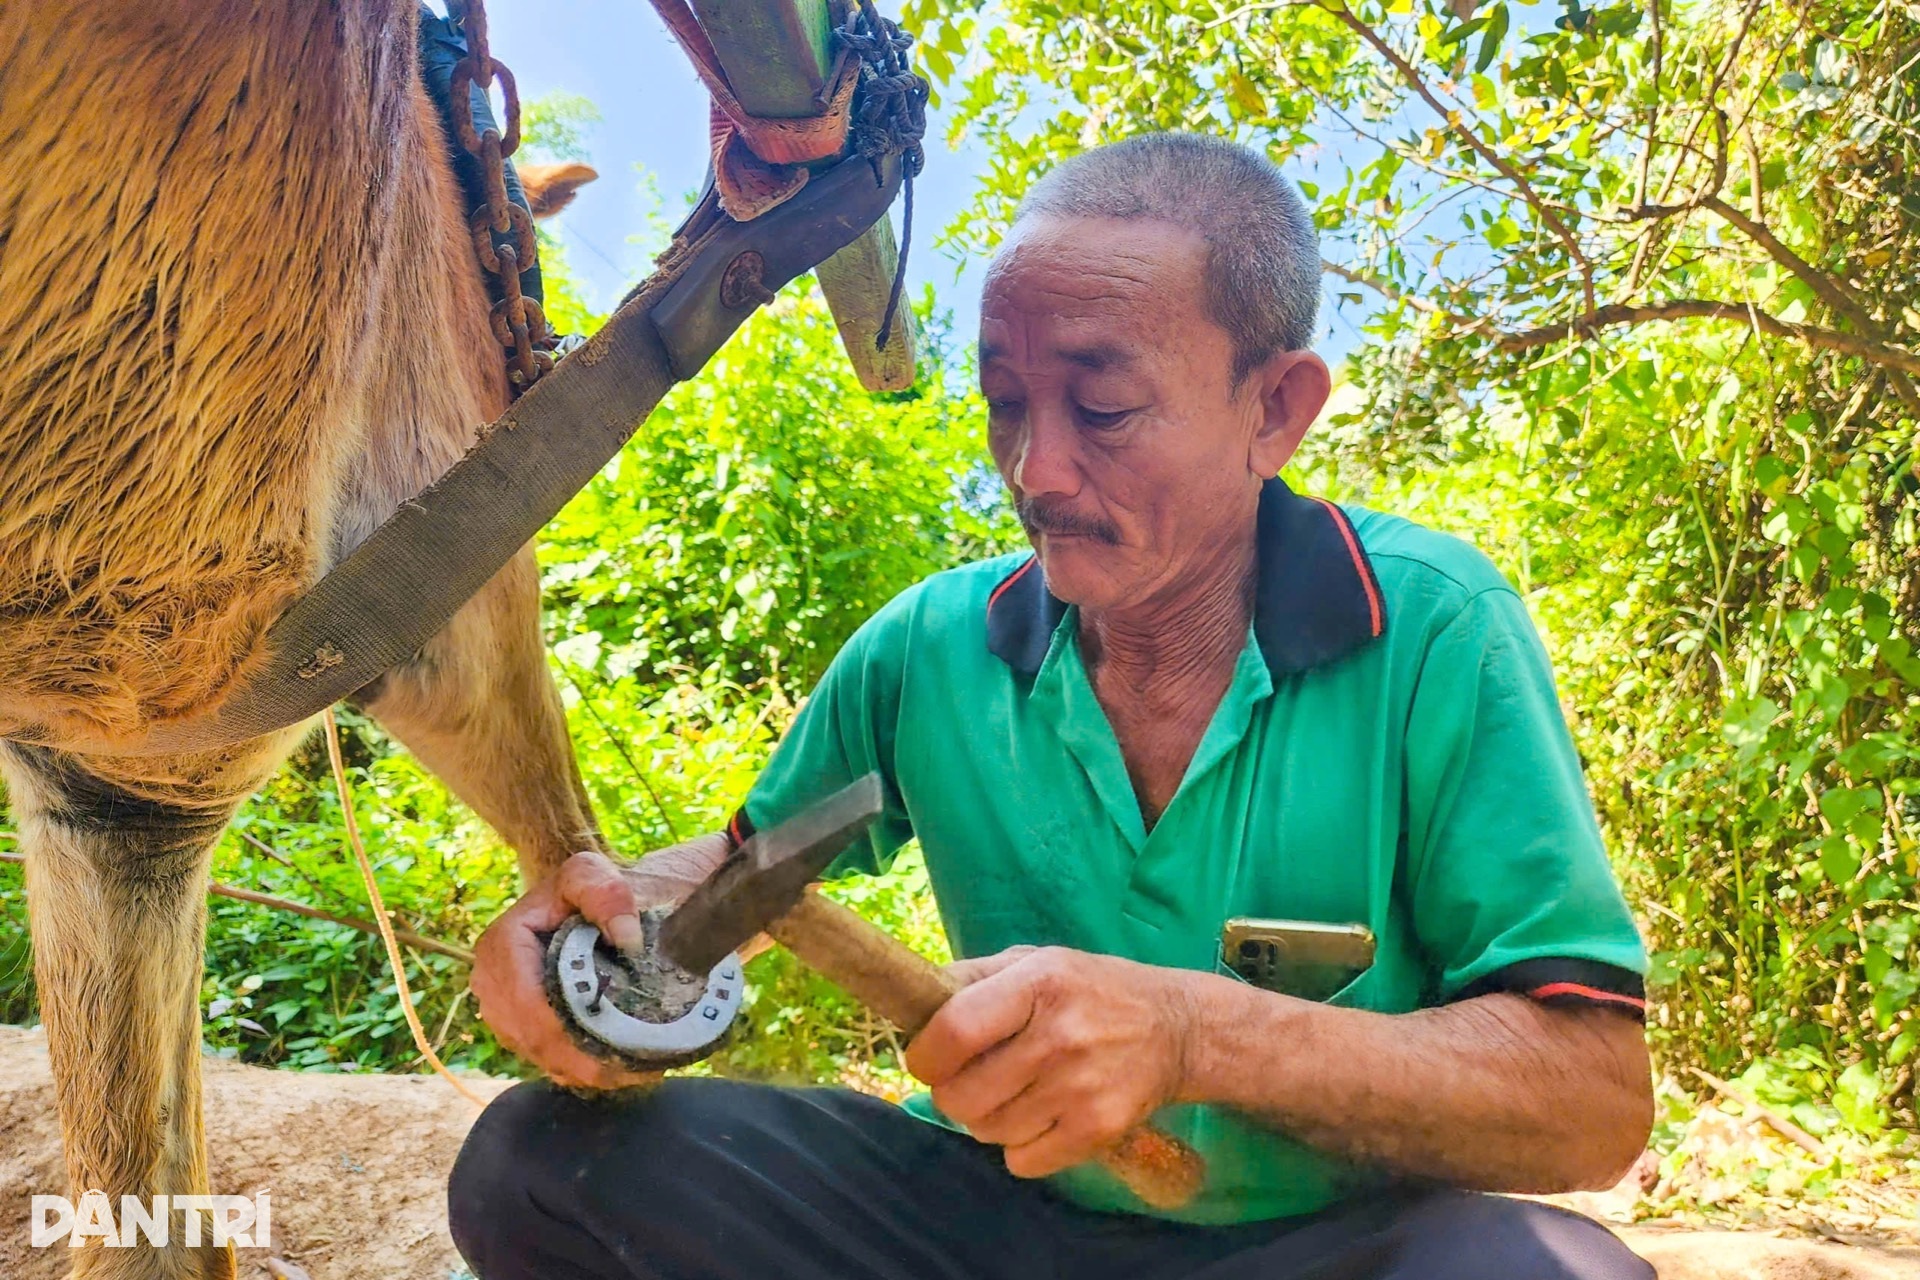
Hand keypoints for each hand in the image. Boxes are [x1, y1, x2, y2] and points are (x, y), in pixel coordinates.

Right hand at [470, 835, 731, 1088]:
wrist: (589, 902)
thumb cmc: (590, 888)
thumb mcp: (595, 874)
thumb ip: (609, 895)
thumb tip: (626, 940)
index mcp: (501, 944)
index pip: (527, 1003)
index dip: (565, 1032)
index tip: (614, 1045)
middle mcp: (491, 980)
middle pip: (530, 1039)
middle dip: (578, 1060)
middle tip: (631, 1067)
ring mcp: (501, 1008)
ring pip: (537, 1055)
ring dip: (580, 1070)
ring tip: (630, 1070)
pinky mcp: (517, 1025)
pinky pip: (542, 1059)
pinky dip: (575, 1069)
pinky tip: (613, 1069)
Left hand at [904, 946, 1197, 1179]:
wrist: (1178, 1029)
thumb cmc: (1091, 990)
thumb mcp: (1037, 961)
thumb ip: (973, 977)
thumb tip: (912, 999)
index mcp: (1039, 983)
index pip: (956, 1030)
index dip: (925, 1055)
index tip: (927, 1059)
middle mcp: (1060, 1036)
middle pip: (962, 1095)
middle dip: (953, 1093)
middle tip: (972, 1079)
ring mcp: (1081, 1088)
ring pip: (988, 1132)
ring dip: (988, 1119)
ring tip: (1015, 1092)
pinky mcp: (1098, 1130)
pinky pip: (1023, 1161)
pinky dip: (1021, 1147)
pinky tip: (1042, 1115)